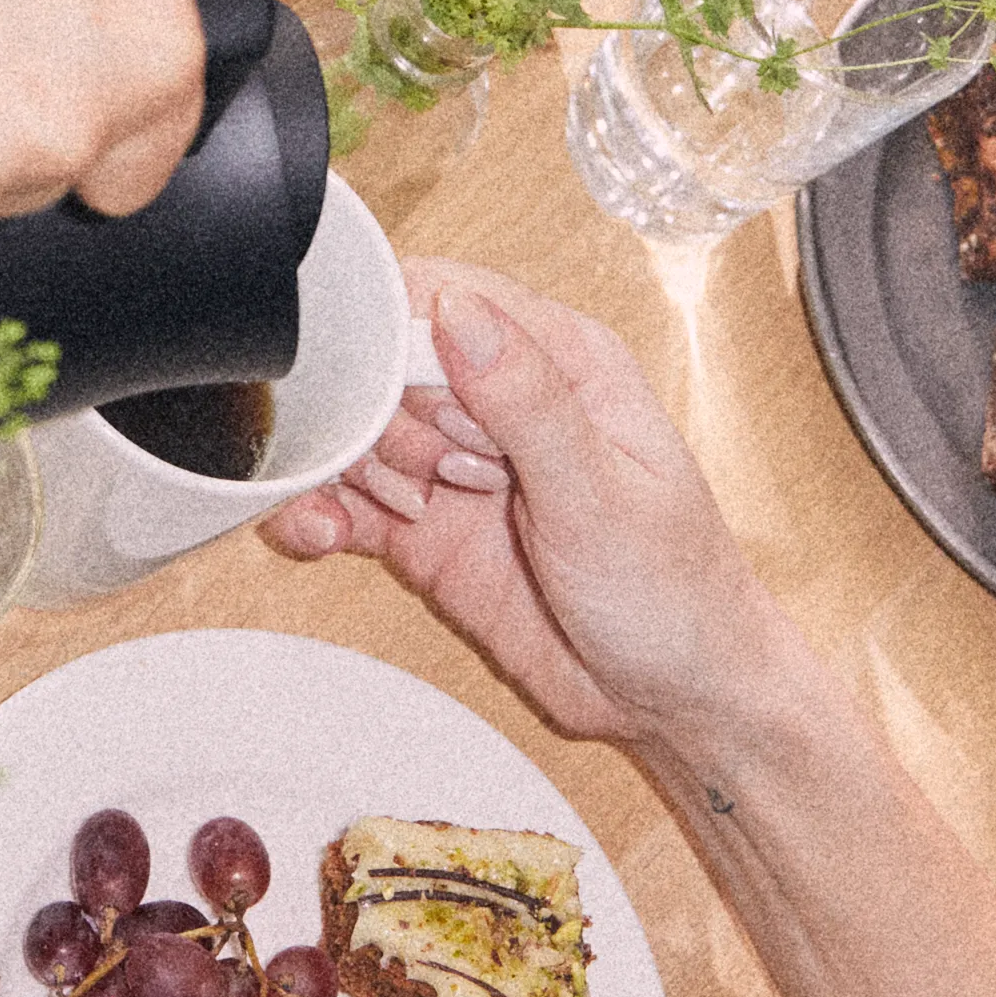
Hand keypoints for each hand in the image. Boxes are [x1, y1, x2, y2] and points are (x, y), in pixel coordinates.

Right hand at [264, 266, 810, 747]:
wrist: (672, 699)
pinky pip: (344, 502)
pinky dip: (318, 515)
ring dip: (351, 471)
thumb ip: (528, 403)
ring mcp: (457, 465)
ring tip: (409, 515)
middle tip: (432, 478)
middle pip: (383, 363)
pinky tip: (326, 536)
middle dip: (380, 419)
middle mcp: (502, 404)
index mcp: (562, 363)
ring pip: (355, 432)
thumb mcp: (602, 496)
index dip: (398, 343)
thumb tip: (460, 314)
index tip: (396, 400)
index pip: (446, 297)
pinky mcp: (425, 529)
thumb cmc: (676, 594)